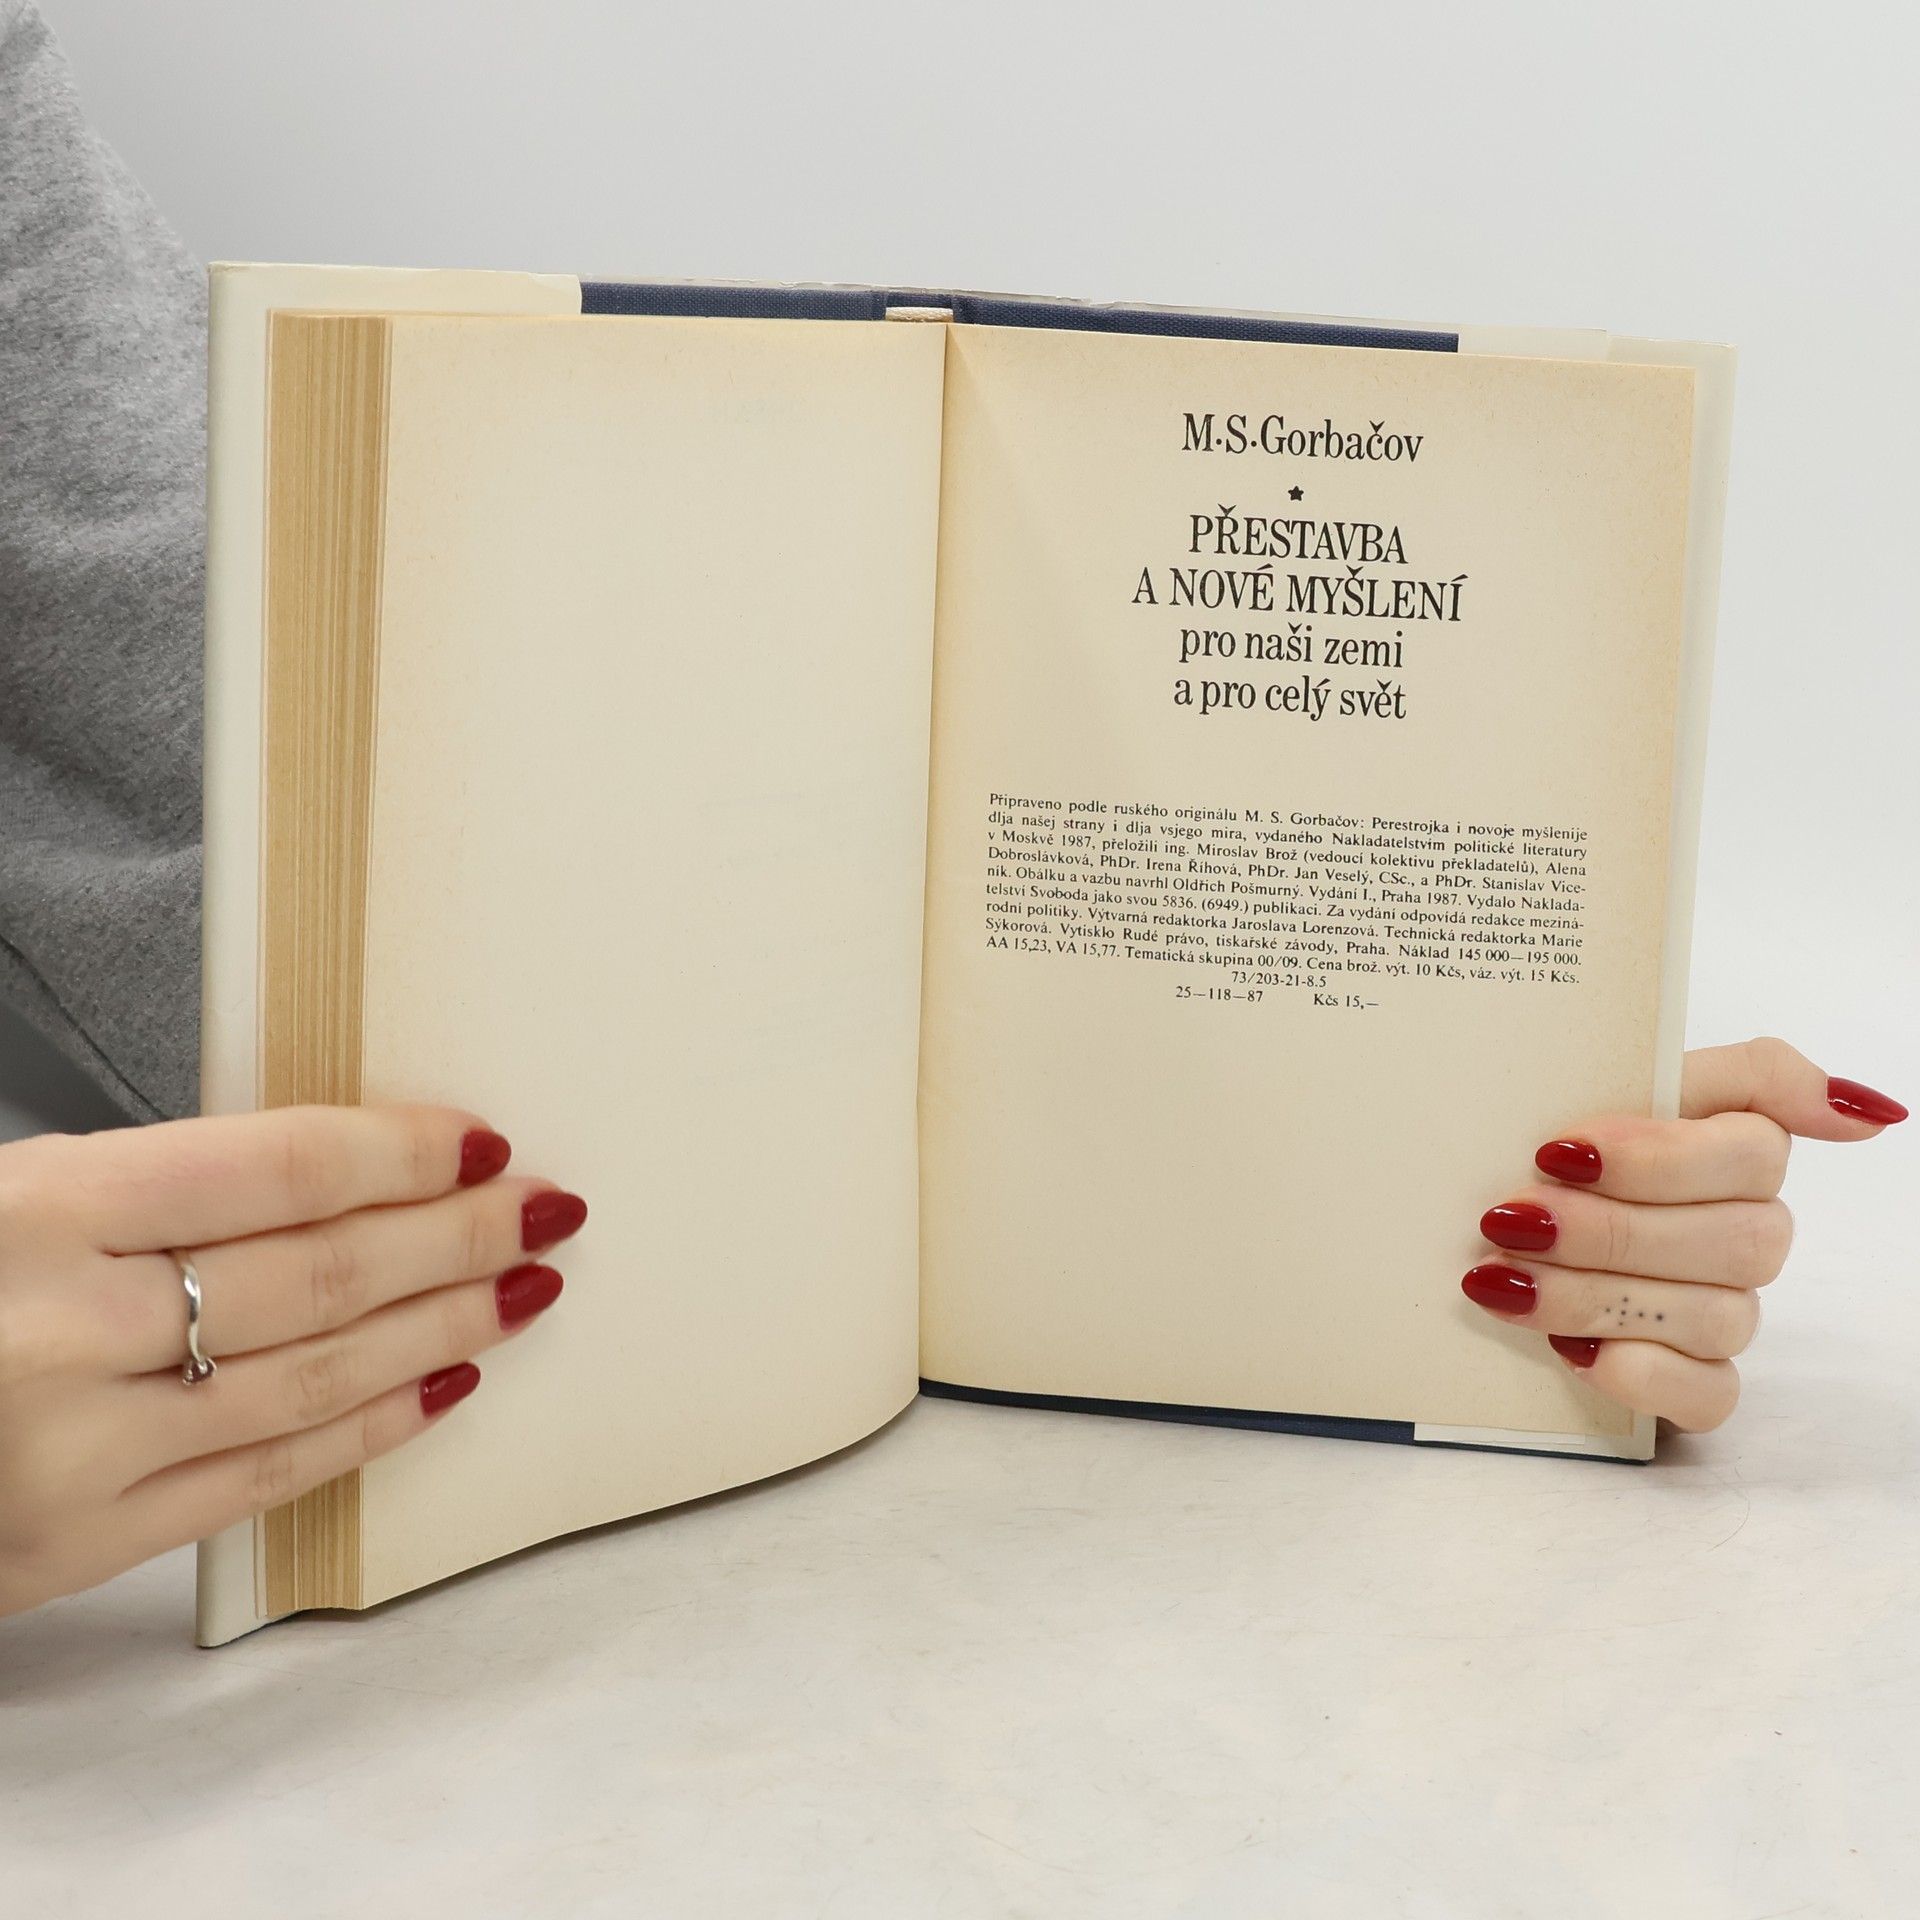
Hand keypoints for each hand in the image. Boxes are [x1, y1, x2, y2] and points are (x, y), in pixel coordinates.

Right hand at [0, 1104, 585, 1615]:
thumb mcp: (3, 1197)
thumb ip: (144, 1190)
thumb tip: (334, 1176)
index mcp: (35, 1211)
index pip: (276, 1170)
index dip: (397, 1154)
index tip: (479, 1142)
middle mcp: (63, 1332)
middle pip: (322, 1274)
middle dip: (457, 1237)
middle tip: (545, 1210)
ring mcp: (76, 1455)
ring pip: (314, 1377)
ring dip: (443, 1329)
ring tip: (522, 1289)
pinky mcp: (76, 1548)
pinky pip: (264, 1478)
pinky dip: (368, 1427)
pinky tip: (443, 1388)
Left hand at [1461, 1037, 1905, 1431]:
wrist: (1470, 1219)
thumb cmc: (1538, 1144)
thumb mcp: (1603, 1077)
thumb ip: (1739, 1075)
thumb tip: (1863, 1112)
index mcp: (1733, 1147)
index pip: (1756, 1151)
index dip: (1657, 1156)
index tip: (1558, 1150)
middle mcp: (1745, 1232)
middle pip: (1739, 1240)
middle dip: (1609, 1231)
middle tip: (1512, 1219)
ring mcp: (1726, 1310)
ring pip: (1717, 1317)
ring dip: (1596, 1298)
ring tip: (1503, 1277)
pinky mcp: (1695, 1378)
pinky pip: (1710, 1396)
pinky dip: (1638, 1374)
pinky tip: (1571, 1349)